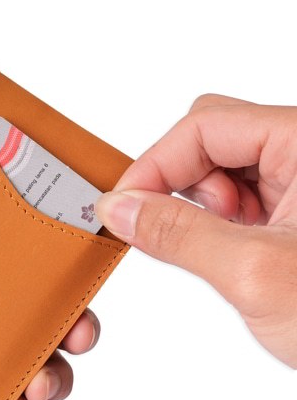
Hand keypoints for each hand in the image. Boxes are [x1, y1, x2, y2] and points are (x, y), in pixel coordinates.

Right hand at [96, 94, 296, 366]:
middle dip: (178, 185)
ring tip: (225, 252)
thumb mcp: (254, 273)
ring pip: (218, 170)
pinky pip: (234, 199)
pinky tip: (231, 254)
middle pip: (209, 139)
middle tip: (178, 232)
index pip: (203, 126)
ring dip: (199, 210)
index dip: (153, 165)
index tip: (122, 208)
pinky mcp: (293, 210)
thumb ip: (176, 233)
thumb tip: (119, 208)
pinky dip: (215, 225)